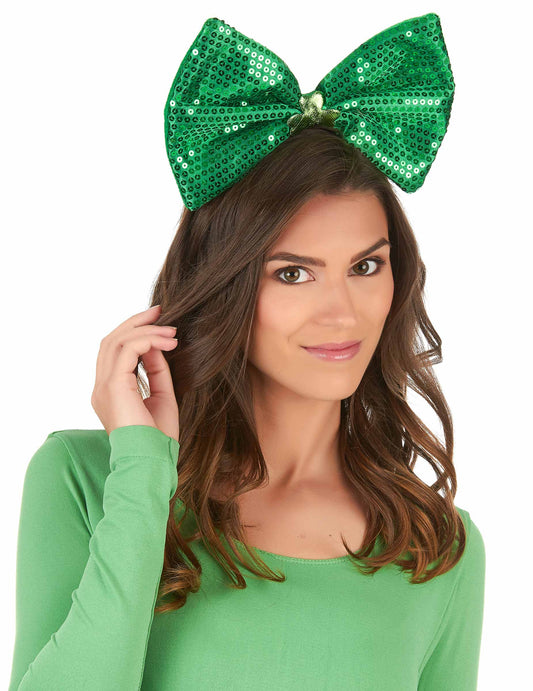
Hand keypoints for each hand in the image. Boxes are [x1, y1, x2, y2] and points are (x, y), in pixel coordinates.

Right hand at [91, 304, 179, 440]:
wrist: (153, 461)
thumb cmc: (158, 438)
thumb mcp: (161, 396)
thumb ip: (157, 371)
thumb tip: (158, 345)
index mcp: (109, 391)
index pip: (114, 351)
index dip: (134, 331)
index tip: (158, 320)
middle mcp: (101, 387)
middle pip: (111, 340)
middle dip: (136, 322)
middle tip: (161, 311)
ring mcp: (104, 386)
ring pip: (117, 341)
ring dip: (146, 330)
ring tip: (172, 331)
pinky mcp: (114, 387)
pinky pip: (127, 351)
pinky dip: (148, 341)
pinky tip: (168, 343)